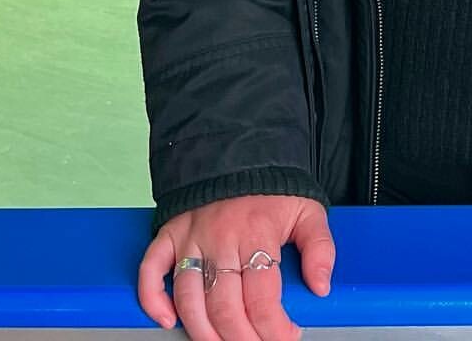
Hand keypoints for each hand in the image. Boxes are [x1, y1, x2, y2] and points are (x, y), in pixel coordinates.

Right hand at [138, 195, 333, 340]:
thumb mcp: (308, 210)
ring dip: (203, 332)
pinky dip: (152, 298)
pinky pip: (151, 268)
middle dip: (242, 338)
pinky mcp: (170, 233)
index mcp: (256, 231)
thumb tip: (321, 287)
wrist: (240, 150)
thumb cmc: (273, 189)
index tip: (287, 337)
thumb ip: (320, 248)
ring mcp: (191, 236)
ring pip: (189, 297)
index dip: (274, 327)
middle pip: (225, 305)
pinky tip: (168, 321)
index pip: (262, 295)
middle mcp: (220, 236)